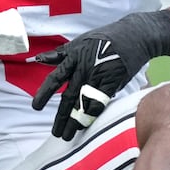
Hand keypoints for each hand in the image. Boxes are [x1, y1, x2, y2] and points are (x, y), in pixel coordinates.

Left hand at [30, 10, 169, 140]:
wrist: (133, 35)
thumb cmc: (103, 39)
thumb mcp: (78, 42)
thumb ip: (59, 55)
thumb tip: (39, 59)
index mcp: (73, 58)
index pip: (55, 78)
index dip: (44, 93)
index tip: (36, 107)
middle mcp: (83, 68)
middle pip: (69, 97)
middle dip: (61, 117)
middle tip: (56, 132)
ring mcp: (98, 76)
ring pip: (83, 103)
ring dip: (75, 121)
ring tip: (68, 134)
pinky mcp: (112, 82)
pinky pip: (100, 102)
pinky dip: (92, 114)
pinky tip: (86, 124)